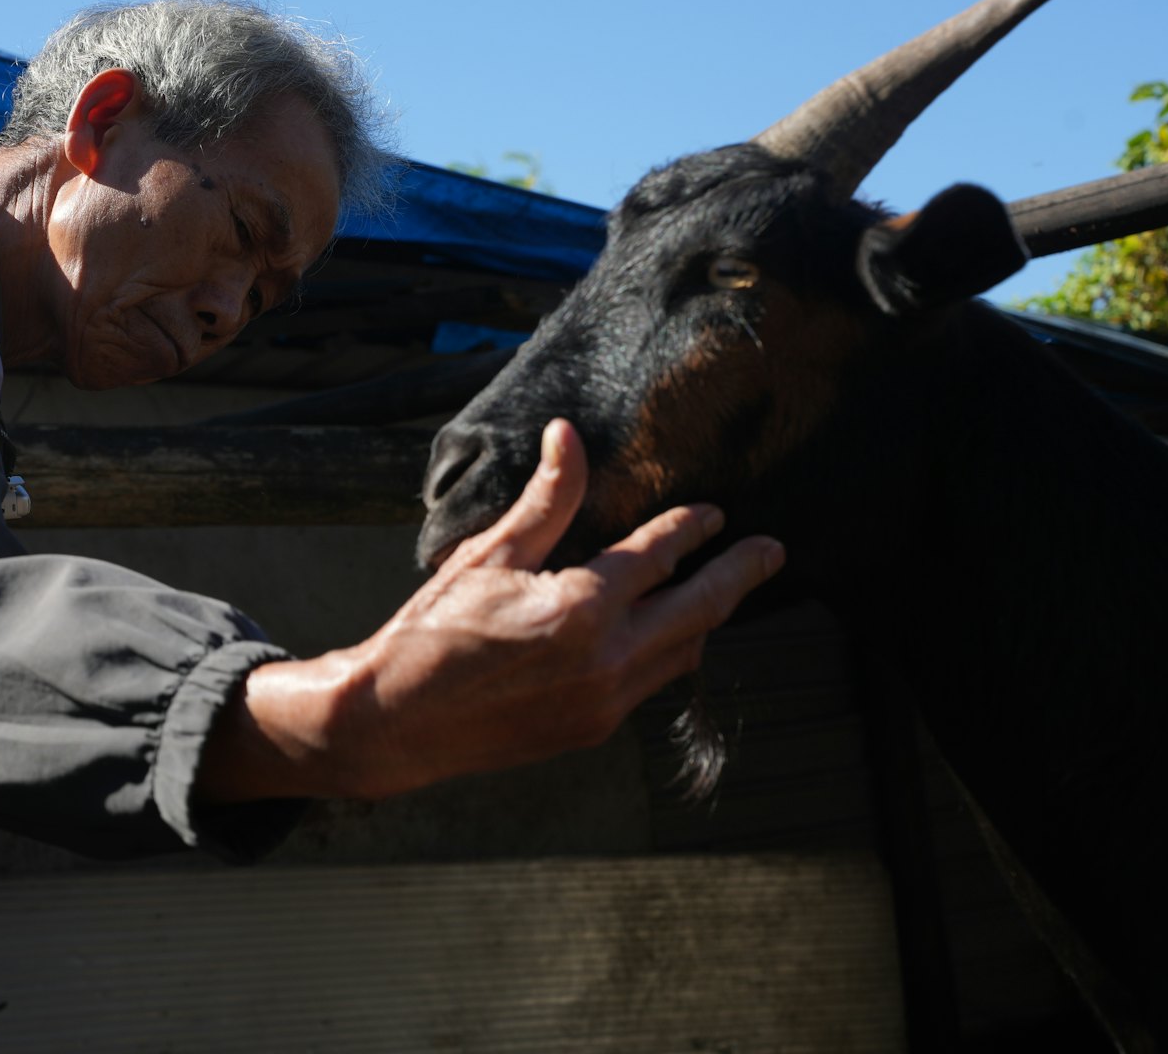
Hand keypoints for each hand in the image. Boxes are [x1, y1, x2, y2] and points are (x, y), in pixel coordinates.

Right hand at [196, 419, 784, 802]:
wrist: (396, 722)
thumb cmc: (431, 633)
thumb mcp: (487, 556)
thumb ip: (545, 501)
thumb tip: (570, 437)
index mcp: (581, 608)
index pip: (658, 555)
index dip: (690, 528)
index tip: (714, 512)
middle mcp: (607, 660)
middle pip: (700, 610)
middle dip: (740, 575)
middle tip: (771, 551)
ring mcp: (605, 702)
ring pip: (683, 654)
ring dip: (707, 618)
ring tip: (723, 591)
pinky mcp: (593, 730)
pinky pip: (652, 684)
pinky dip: (668, 653)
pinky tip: (664, 635)